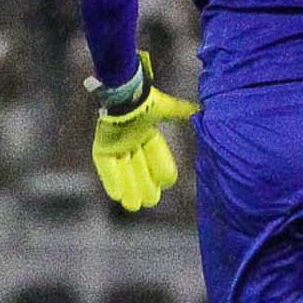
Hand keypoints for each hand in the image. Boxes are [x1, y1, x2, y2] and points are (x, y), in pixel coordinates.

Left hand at [89, 54, 198, 210]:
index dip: (161, 170)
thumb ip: (182, 111)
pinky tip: (116, 196)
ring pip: (124, 171)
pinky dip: (111, 181)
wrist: (124, 95)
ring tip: (134, 207)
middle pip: (139, 167)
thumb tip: (201, 110)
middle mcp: (131, 140)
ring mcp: (116, 144)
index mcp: (146, 132)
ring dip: (129, 188)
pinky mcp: (102, 146)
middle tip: (151, 202)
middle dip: (145, 185)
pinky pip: (106, 167)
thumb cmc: (145, 101)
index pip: (156, 155)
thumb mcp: (167, 108)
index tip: (167, 184)